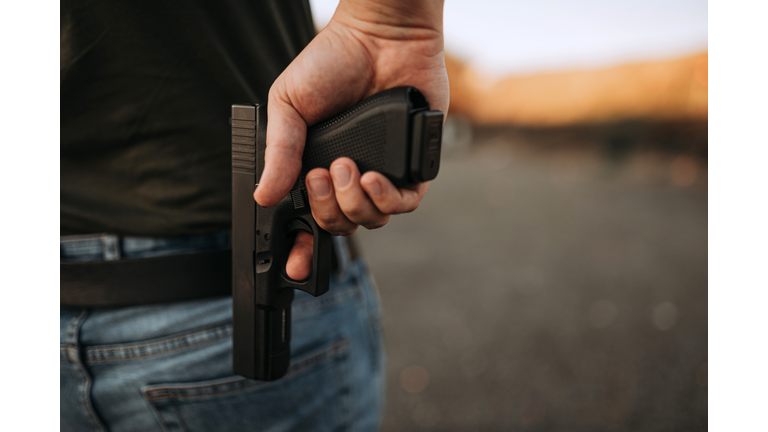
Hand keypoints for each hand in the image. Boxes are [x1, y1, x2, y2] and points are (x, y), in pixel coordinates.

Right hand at [255, 0, 448, 279]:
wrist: (379, 37)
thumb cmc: (332, 63)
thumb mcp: (289, 105)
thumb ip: (279, 151)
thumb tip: (263, 195)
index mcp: (317, 167)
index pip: (308, 219)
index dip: (300, 247)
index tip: (292, 264)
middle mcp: (349, 176)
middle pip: (339, 225)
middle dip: (327, 210)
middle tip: (320, 176)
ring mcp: (382, 173)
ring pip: (371, 220)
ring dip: (354, 203)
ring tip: (345, 168)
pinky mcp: (413, 167)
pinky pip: (404, 204)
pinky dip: (386, 198)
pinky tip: (371, 178)